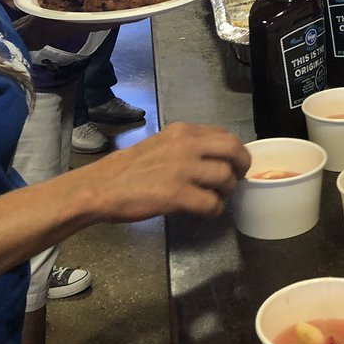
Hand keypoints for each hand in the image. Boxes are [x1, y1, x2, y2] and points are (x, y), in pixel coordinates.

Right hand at [81, 122, 250, 221]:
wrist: (101, 187)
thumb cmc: (127, 168)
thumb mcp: (161, 143)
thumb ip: (186, 145)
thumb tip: (211, 156)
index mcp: (183, 131)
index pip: (224, 134)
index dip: (234, 151)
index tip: (233, 162)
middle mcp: (187, 145)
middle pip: (233, 150)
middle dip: (242, 166)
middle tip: (237, 179)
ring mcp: (183, 169)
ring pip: (226, 177)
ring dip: (227, 190)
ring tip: (218, 198)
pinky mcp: (177, 194)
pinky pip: (211, 203)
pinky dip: (214, 210)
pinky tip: (206, 212)